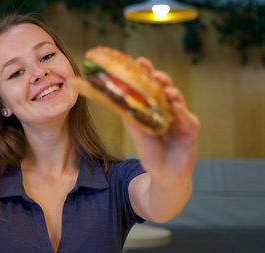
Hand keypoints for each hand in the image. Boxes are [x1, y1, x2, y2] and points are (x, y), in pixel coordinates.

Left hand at [123, 57, 199, 187]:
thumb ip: (130, 118)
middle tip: (148, 69)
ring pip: (176, 99)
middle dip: (158, 77)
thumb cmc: (151, 154)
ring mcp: (181, 118)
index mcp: (156, 109)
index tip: (138, 61)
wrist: (164, 176)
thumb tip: (115, 99)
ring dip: (168, 90)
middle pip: (165, 88)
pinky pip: (185, 117)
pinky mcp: (190, 130)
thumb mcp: (138, 134)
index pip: (152, 88)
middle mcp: (169, 110)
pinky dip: (179, 109)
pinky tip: (173, 102)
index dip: (146, 74)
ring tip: (160, 83)